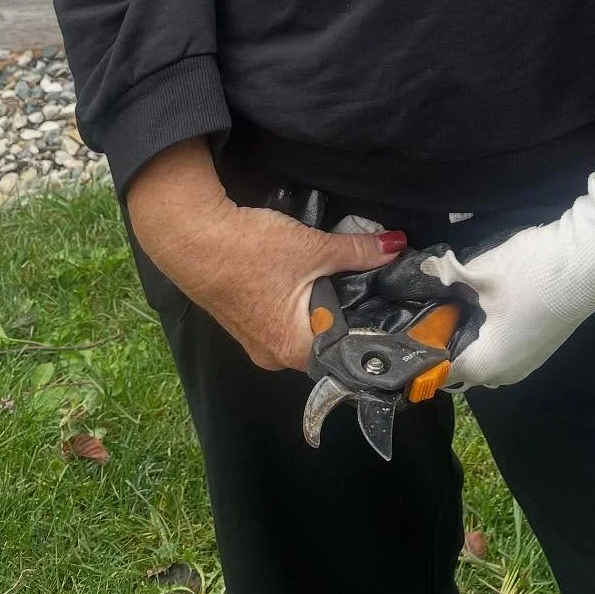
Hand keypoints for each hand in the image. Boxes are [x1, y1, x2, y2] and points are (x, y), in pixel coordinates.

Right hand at [126, 139, 403, 370]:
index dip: (375, 335)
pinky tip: (320, 278)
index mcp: (293, 348)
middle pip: (329, 343)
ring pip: (308, 330)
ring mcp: (259, 341)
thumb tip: (396, 245)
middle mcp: (275, 356)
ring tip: (359, 281)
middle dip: (355, 316)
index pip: (347, 355)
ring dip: (329, 307)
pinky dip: (307, 302)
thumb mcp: (312, 247)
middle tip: (385, 291)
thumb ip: (357, 251)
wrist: (192, 238)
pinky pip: (289, 320)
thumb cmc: (250, 250)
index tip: (402, 318)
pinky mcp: (248, 322)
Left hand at [421, 174, 594, 390]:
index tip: (411, 320)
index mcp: (488, 365)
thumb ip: (449, 275)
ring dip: (470, 332)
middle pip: (464, 362)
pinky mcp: (542, 344)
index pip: (441, 369)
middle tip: (436, 303)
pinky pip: (504, 347)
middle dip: (447, 337)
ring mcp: (529, 361)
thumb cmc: (534, 273)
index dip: (424, 346)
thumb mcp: (484, 270)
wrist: (591, 259)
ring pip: (485, 354)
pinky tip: (487, 300)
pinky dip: (490, 330)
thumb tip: (427, 271)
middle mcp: (508, 374)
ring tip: (459, 298)